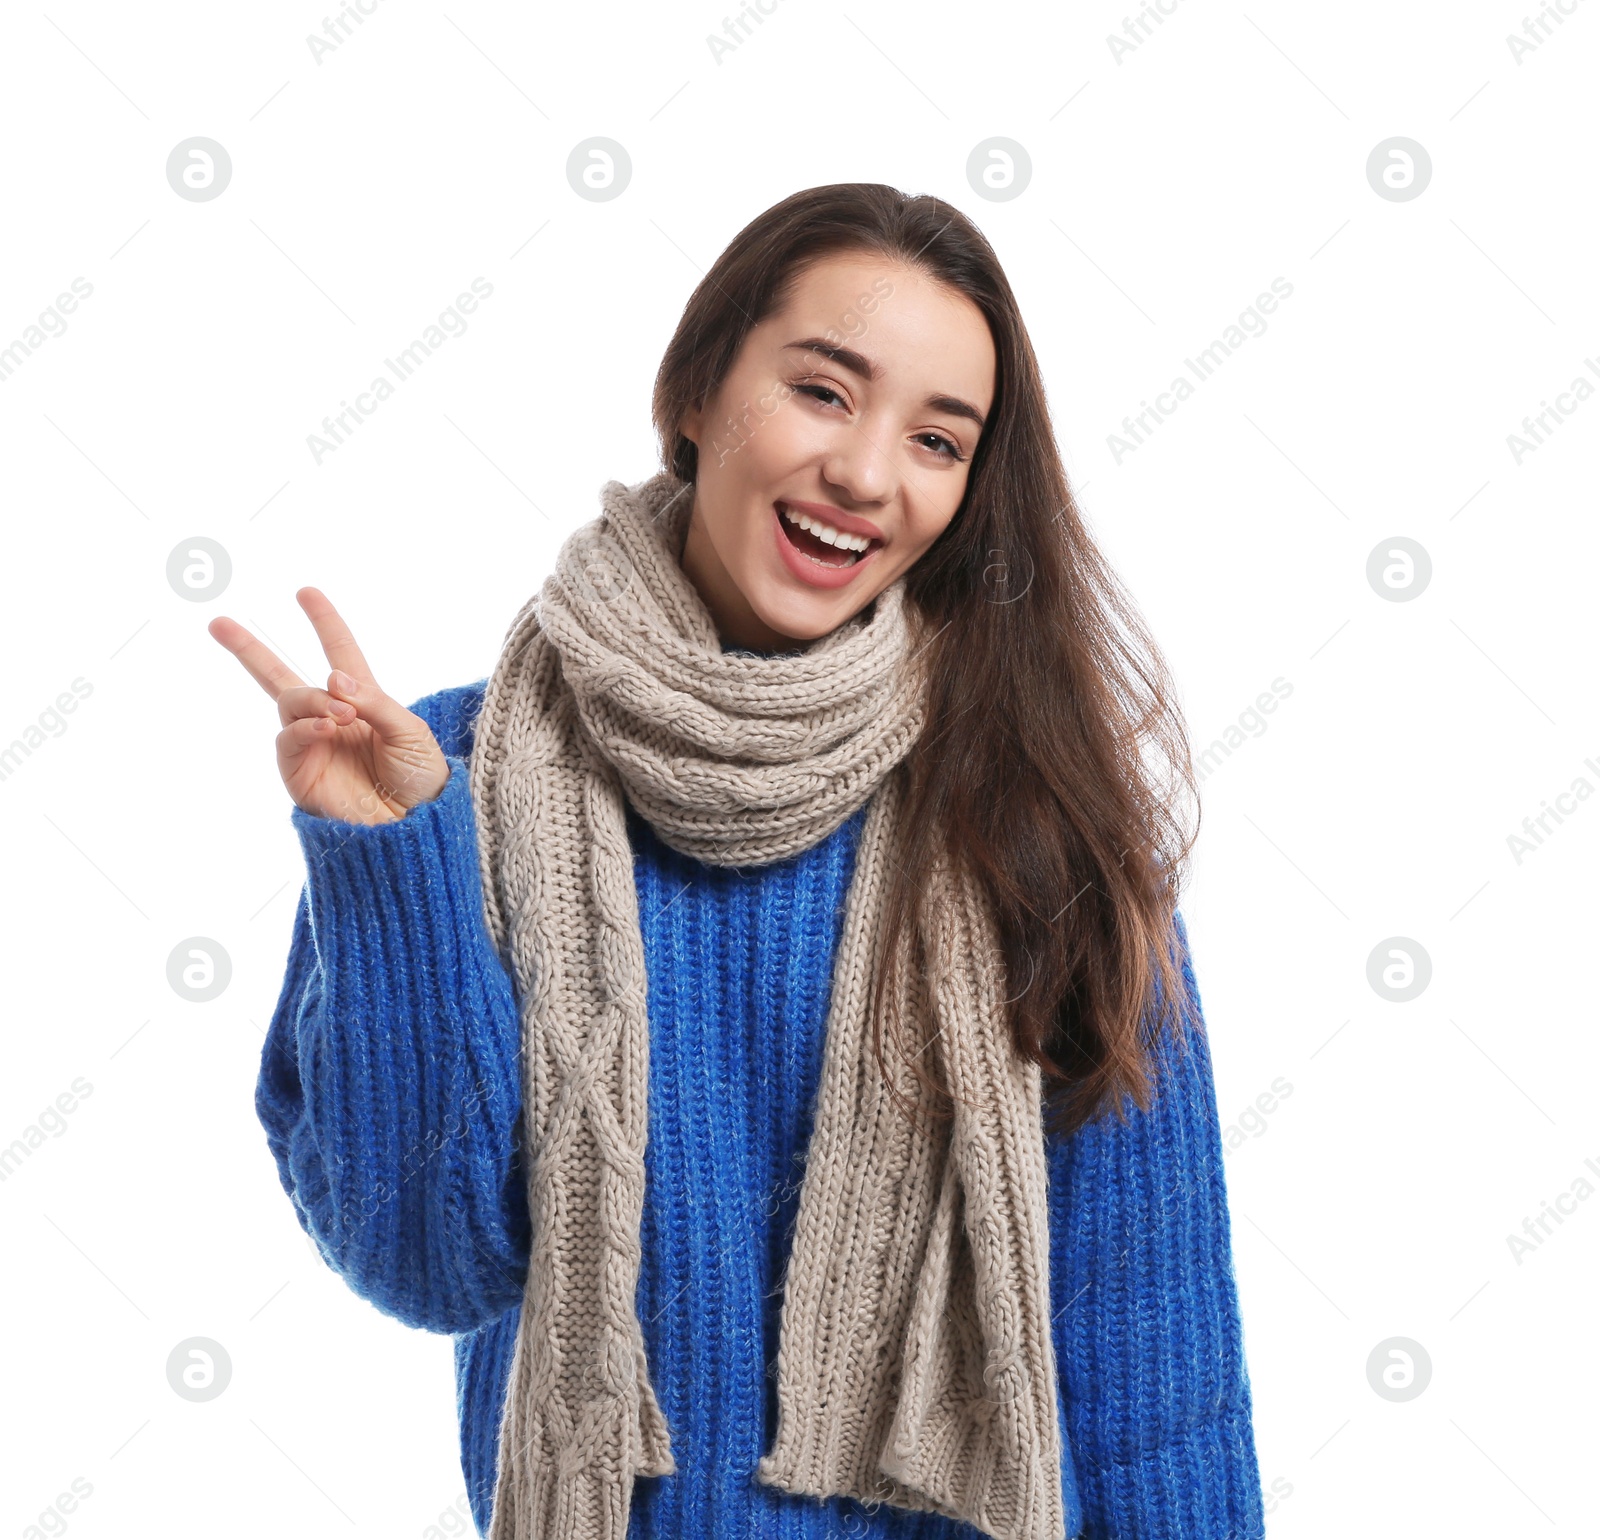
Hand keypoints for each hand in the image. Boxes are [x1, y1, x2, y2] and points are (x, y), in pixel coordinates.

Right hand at [209, 586, 450, 824]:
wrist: (414, 826)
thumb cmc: (421, 780)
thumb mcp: (411, 732)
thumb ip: (374, 702)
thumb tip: (333, 677)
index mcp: (363, 701)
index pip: (339, 652)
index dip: (324, 622)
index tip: (305, 592)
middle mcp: (330, 719)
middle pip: (281, 677)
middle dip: (248, 650)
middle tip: (219, 623)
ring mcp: (311, 745)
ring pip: (290, 701)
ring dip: (314, 700)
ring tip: (342, 716)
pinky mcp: (299, 772)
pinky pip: (288, 737)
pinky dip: (306, 726)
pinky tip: (328, 727)